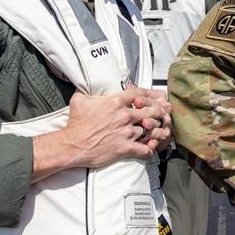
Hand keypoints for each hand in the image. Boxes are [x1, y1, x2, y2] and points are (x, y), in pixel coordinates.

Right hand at [32, 87, 171, 179]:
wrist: (71, 145)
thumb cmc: (75, 124)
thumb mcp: (80, 100)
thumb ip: (90, 91)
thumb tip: (89, 84)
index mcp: (116, 102)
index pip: (140, 94)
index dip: (150, 95)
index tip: (155, 98)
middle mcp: (124, 116)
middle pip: (151, 111)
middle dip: (158, 112)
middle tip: (163, 114)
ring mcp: (127, 132)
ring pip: (150, 129)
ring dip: (154, 131)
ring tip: (159, 132)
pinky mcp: (126, 148)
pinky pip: (145, 149)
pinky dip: (150, 149)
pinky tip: (151, 148)